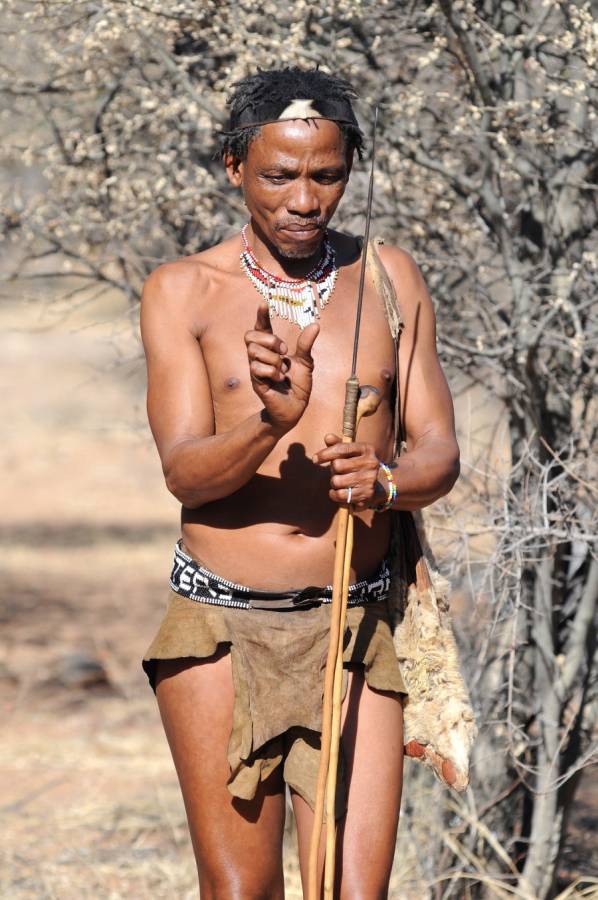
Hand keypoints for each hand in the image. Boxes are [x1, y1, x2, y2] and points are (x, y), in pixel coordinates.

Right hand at [244, 302, 319, 433]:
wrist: (294, 409)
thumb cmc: (297, 386)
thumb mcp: (306, 363)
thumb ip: (306, 344)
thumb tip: (315, 325)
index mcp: (271, 350)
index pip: (261, 328)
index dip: (261, 315)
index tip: (264, 303)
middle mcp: (260, 357)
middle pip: (250, 336)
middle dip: (269, 340)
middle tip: (284, 351)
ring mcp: (256, 369)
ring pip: (253, 351)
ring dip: (273, 359)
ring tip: (283, 371)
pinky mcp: (256, 382)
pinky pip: (257, 368)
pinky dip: (272, 372)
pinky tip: (279, 380)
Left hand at [312, 433, 384, 509]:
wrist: (379, 484)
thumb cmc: (358, 464)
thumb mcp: (351, 452)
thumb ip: (338, 444)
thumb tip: (328, 437)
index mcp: (366, 449)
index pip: (341, 449)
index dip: (325, 454)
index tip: (315, 459)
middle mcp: (370, 463)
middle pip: (337, 465)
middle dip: (333, 470)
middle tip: (338, 472)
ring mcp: (369, 479)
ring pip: (337, 481)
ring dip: (334, 483)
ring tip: (341, 482)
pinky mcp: (366, 494)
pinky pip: (340, 495)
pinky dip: (335, 494)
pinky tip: (339, 492)